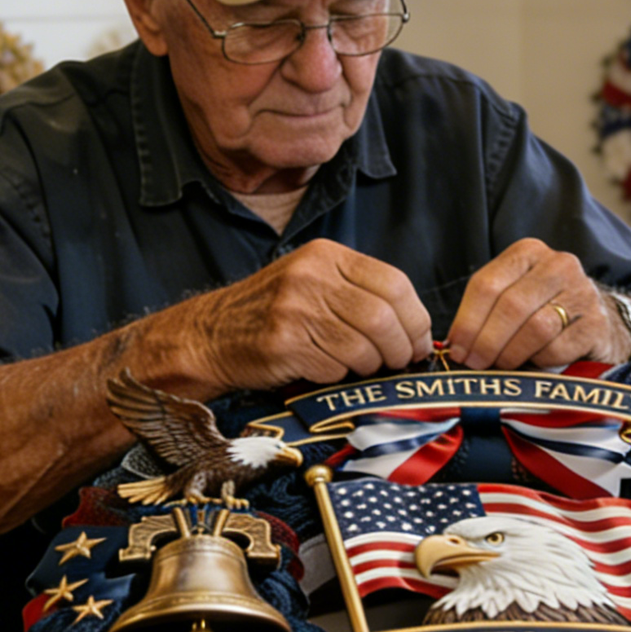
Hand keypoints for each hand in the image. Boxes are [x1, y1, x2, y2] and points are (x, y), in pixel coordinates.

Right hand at [155, 239, 433, 393]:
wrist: (212, 334)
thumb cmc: (272, 312)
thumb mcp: (314, 281)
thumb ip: (359, 293)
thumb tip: (415, 328)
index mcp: (327, 255)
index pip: (395, 283)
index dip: (416, 319)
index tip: (419, 341)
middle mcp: (312, 276)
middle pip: (384, 318)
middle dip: (401, 349)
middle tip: (399, 363)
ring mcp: (295, 309)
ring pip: (363, 347)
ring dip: (370, 366)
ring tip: (360, 367)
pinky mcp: (283, 343)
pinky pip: (334, 368)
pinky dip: (339, 376)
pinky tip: (325, 370)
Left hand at [445, 239, 620, 370]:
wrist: (597, 322)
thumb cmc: (543, 311)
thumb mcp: (513, 296)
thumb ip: (484, 312)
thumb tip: (455, 345)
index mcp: (527, 252)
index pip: (486, 285)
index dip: (467, 321)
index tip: (457, 348)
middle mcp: (557, 265)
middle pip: (510, 305)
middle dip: (485, 341)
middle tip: (474, 363)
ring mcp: (581, 293)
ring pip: (534, 327)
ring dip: (509, 353)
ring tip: (499, 366)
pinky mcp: (596, 324)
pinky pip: (557, 348)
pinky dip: (538, 361)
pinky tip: (533, 363)